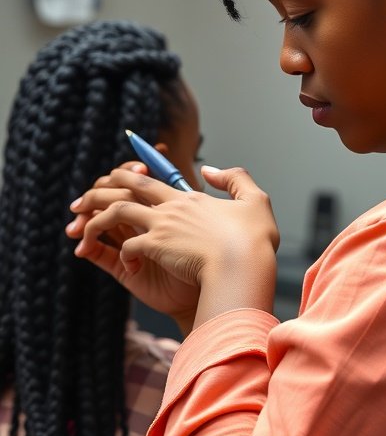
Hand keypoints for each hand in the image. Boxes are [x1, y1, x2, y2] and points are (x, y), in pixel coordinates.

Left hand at [67, 165, 278, 329]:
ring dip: (96, 222)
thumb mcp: (256, 200)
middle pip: (127, 187)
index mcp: (189, 198)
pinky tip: (129, 266)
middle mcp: (171, 207)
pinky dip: (123, 256)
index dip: (130, 173)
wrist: (246, 263)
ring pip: (116, 213)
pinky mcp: (156, 247)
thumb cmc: (255, 239)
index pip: (152, 178)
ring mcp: (162, 226)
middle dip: (99, 191)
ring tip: (82, 233)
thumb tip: (210, 169)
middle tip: (80, 202)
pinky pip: (126, 247)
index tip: (114, 174)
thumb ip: (235, 179)